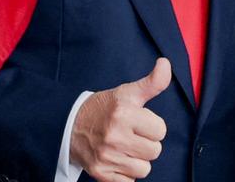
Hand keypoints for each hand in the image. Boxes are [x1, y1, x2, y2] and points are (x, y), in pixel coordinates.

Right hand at [70, 58, 171, 180]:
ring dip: (138, 160)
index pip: (160, 130)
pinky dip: (126, 173)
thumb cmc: (104, 108)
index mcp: (123, 114)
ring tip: (125, 148)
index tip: (140, 122)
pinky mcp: (100, 174)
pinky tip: (117, 160)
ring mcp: (106, 157)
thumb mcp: (126, 93)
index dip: (152, 126)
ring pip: (144, 169)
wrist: (69, 125)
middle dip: (147, 143)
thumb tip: (166, 64)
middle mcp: (114, 136)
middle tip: (132, 135)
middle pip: (154, 151)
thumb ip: (151, 82)